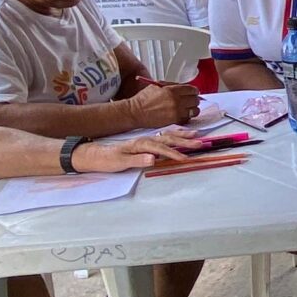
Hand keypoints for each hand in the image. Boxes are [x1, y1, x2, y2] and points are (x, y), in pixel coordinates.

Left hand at [75, 128, 206, 172]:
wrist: (97, 154)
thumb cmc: (108, 160)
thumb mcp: (120, 163)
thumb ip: (137, 160)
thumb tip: (153, 159)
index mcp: (141, 144)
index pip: (161, 149)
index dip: (174, 153)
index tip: (186, 158)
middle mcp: (146, 140)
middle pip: (169, 139)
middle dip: (185, 141)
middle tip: (200, 143)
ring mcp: (147, 140)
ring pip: (168, 135)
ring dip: (183, 135)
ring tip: (196, 135)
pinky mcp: (146, 142)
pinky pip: (164, 136)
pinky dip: (175, 134)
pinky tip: (181, 134)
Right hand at [124, 82, 200, 127]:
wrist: (135, 112)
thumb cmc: (144, 99)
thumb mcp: (156, 86)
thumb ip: (171, 85)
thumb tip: (184, 87)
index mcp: (172, 90)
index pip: (192, 89)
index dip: (194, 91)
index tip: (193, 92)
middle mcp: (176, 101)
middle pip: (195, 100)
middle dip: (194, 99)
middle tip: (190, 100)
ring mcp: (176, 112)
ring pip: (194, 111)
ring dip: (193, 109)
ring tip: (188, 108)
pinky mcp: (174, 121)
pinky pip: (187, 119)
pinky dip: (187, 117)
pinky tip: (182, 114)